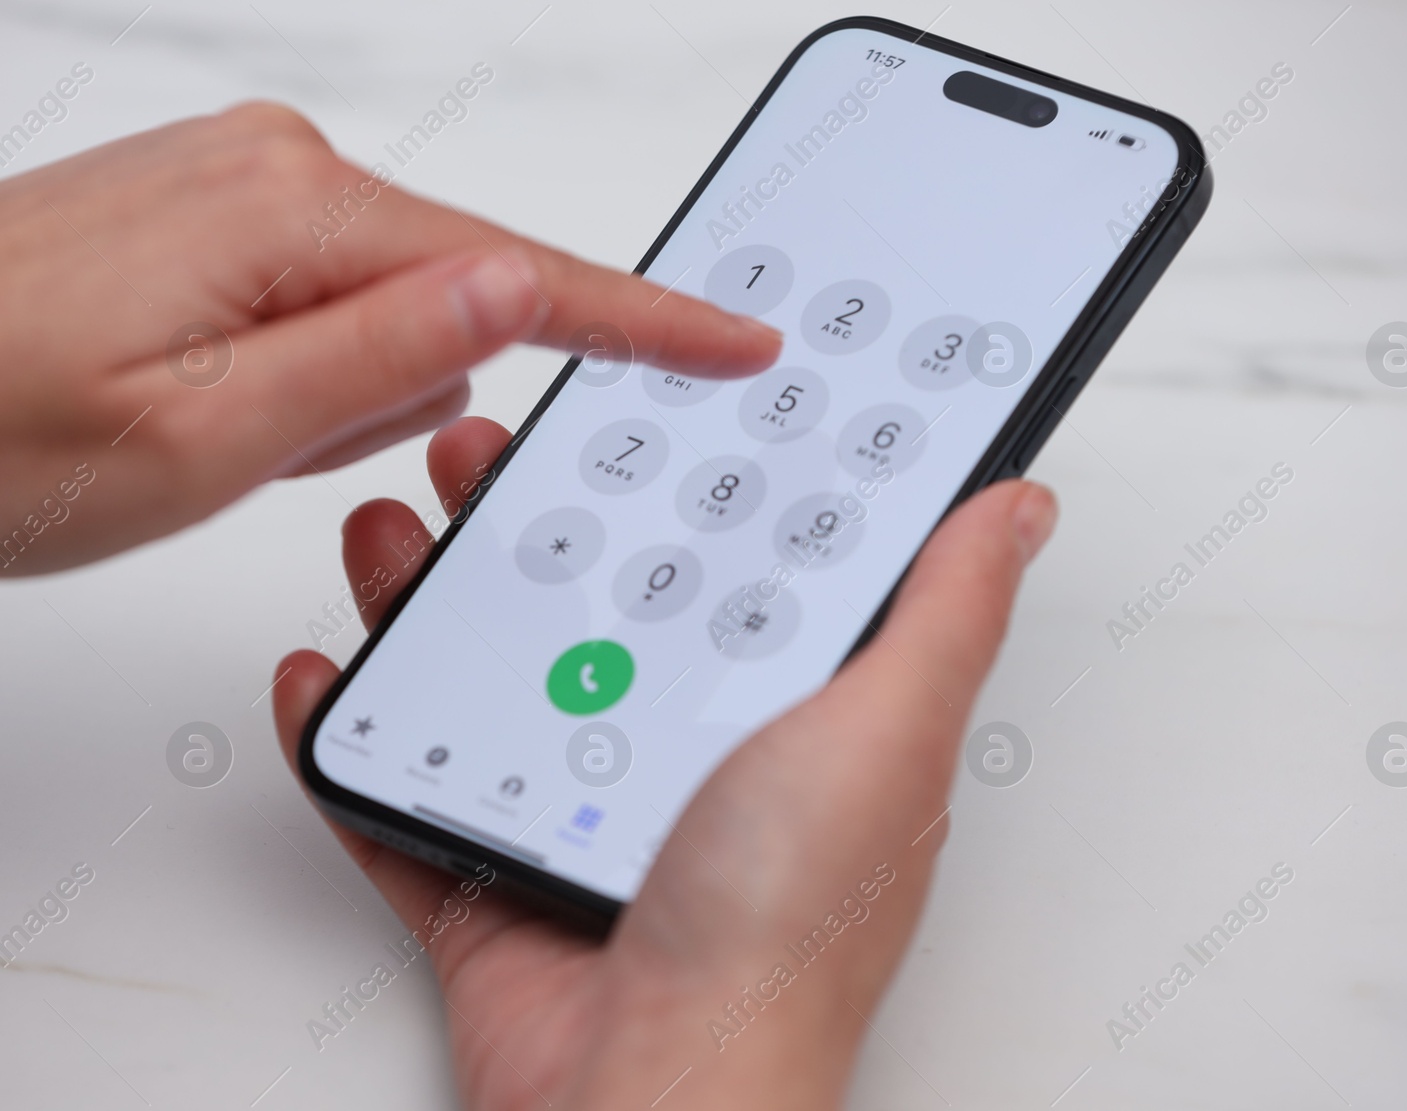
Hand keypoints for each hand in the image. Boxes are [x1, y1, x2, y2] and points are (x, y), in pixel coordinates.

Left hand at [0, 102, 779, 574]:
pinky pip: (320, 299)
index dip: (642, 323)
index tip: (735, 339)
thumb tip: (520, 294)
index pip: (524, 278)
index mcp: (292, 218)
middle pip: (448, 298)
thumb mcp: (208, 438)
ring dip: (336, 394)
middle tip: (280, 455)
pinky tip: (201, 396)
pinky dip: (296, 368)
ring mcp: (237, 185)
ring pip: (381, 310)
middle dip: (406, 397)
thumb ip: (379, 359)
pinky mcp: (210, 213)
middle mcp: (272, 172)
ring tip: (212, 431)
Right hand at [272, 416, 1055, 1109]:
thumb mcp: (885, 731)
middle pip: (596, 612)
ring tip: (395, 532)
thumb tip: (1015, 509)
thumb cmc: (785, 929)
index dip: (689, 484)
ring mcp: (584, 820)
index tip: (641, 408)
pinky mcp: (496, 883)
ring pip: (494, 685)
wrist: (654, 1094)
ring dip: (433, 604)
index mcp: (788, 720)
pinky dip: (360, 738)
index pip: (736, 572)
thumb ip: (944, 611)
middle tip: (484, 456)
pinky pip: (408, 798)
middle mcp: (688, 762)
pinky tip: (329, 674)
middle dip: (533, 527)